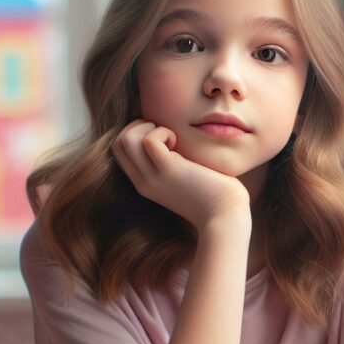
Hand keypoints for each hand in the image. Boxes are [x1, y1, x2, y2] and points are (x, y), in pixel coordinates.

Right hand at [112, 119, 249, 227]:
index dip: (135, 133)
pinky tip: (179, 143)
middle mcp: (144, 182)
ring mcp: (154, 177)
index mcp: (144, 184)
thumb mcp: (183, 179)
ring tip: (171, 138)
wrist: (225, 216)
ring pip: (126, 140)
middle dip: (138, 126)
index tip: (161, 136)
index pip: (119, 151)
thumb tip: (173, 140)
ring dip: (148, 128)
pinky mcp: (170, 171)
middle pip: (118, 143)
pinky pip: (149, 141)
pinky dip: (163, 132)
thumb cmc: (213, 195)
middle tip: (165, 134)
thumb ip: (171, 164)